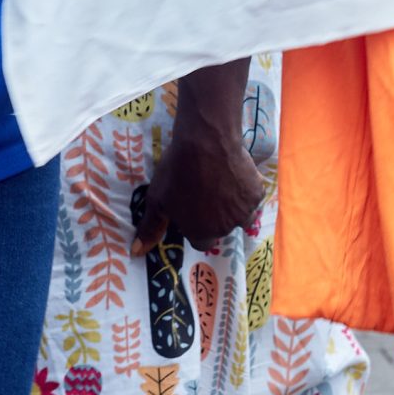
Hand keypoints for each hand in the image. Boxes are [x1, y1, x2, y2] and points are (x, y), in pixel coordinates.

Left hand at [133, 92, 263, 253]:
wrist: (206, 142)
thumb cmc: (177, 171)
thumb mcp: (156, 200)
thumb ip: (151, 228)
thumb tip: (136, 252)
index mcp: (200, 233)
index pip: (201, 242)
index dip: (196, 226)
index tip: (192, 209)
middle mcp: (224, 228)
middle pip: (220, 228)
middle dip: (215, 216)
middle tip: (206, 192)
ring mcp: (243, 212)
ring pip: (240, 216)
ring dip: (233, 206)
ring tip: (222, 184)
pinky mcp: (256, 194)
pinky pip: (252, 198)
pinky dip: (246, 190)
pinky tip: (235, 174)